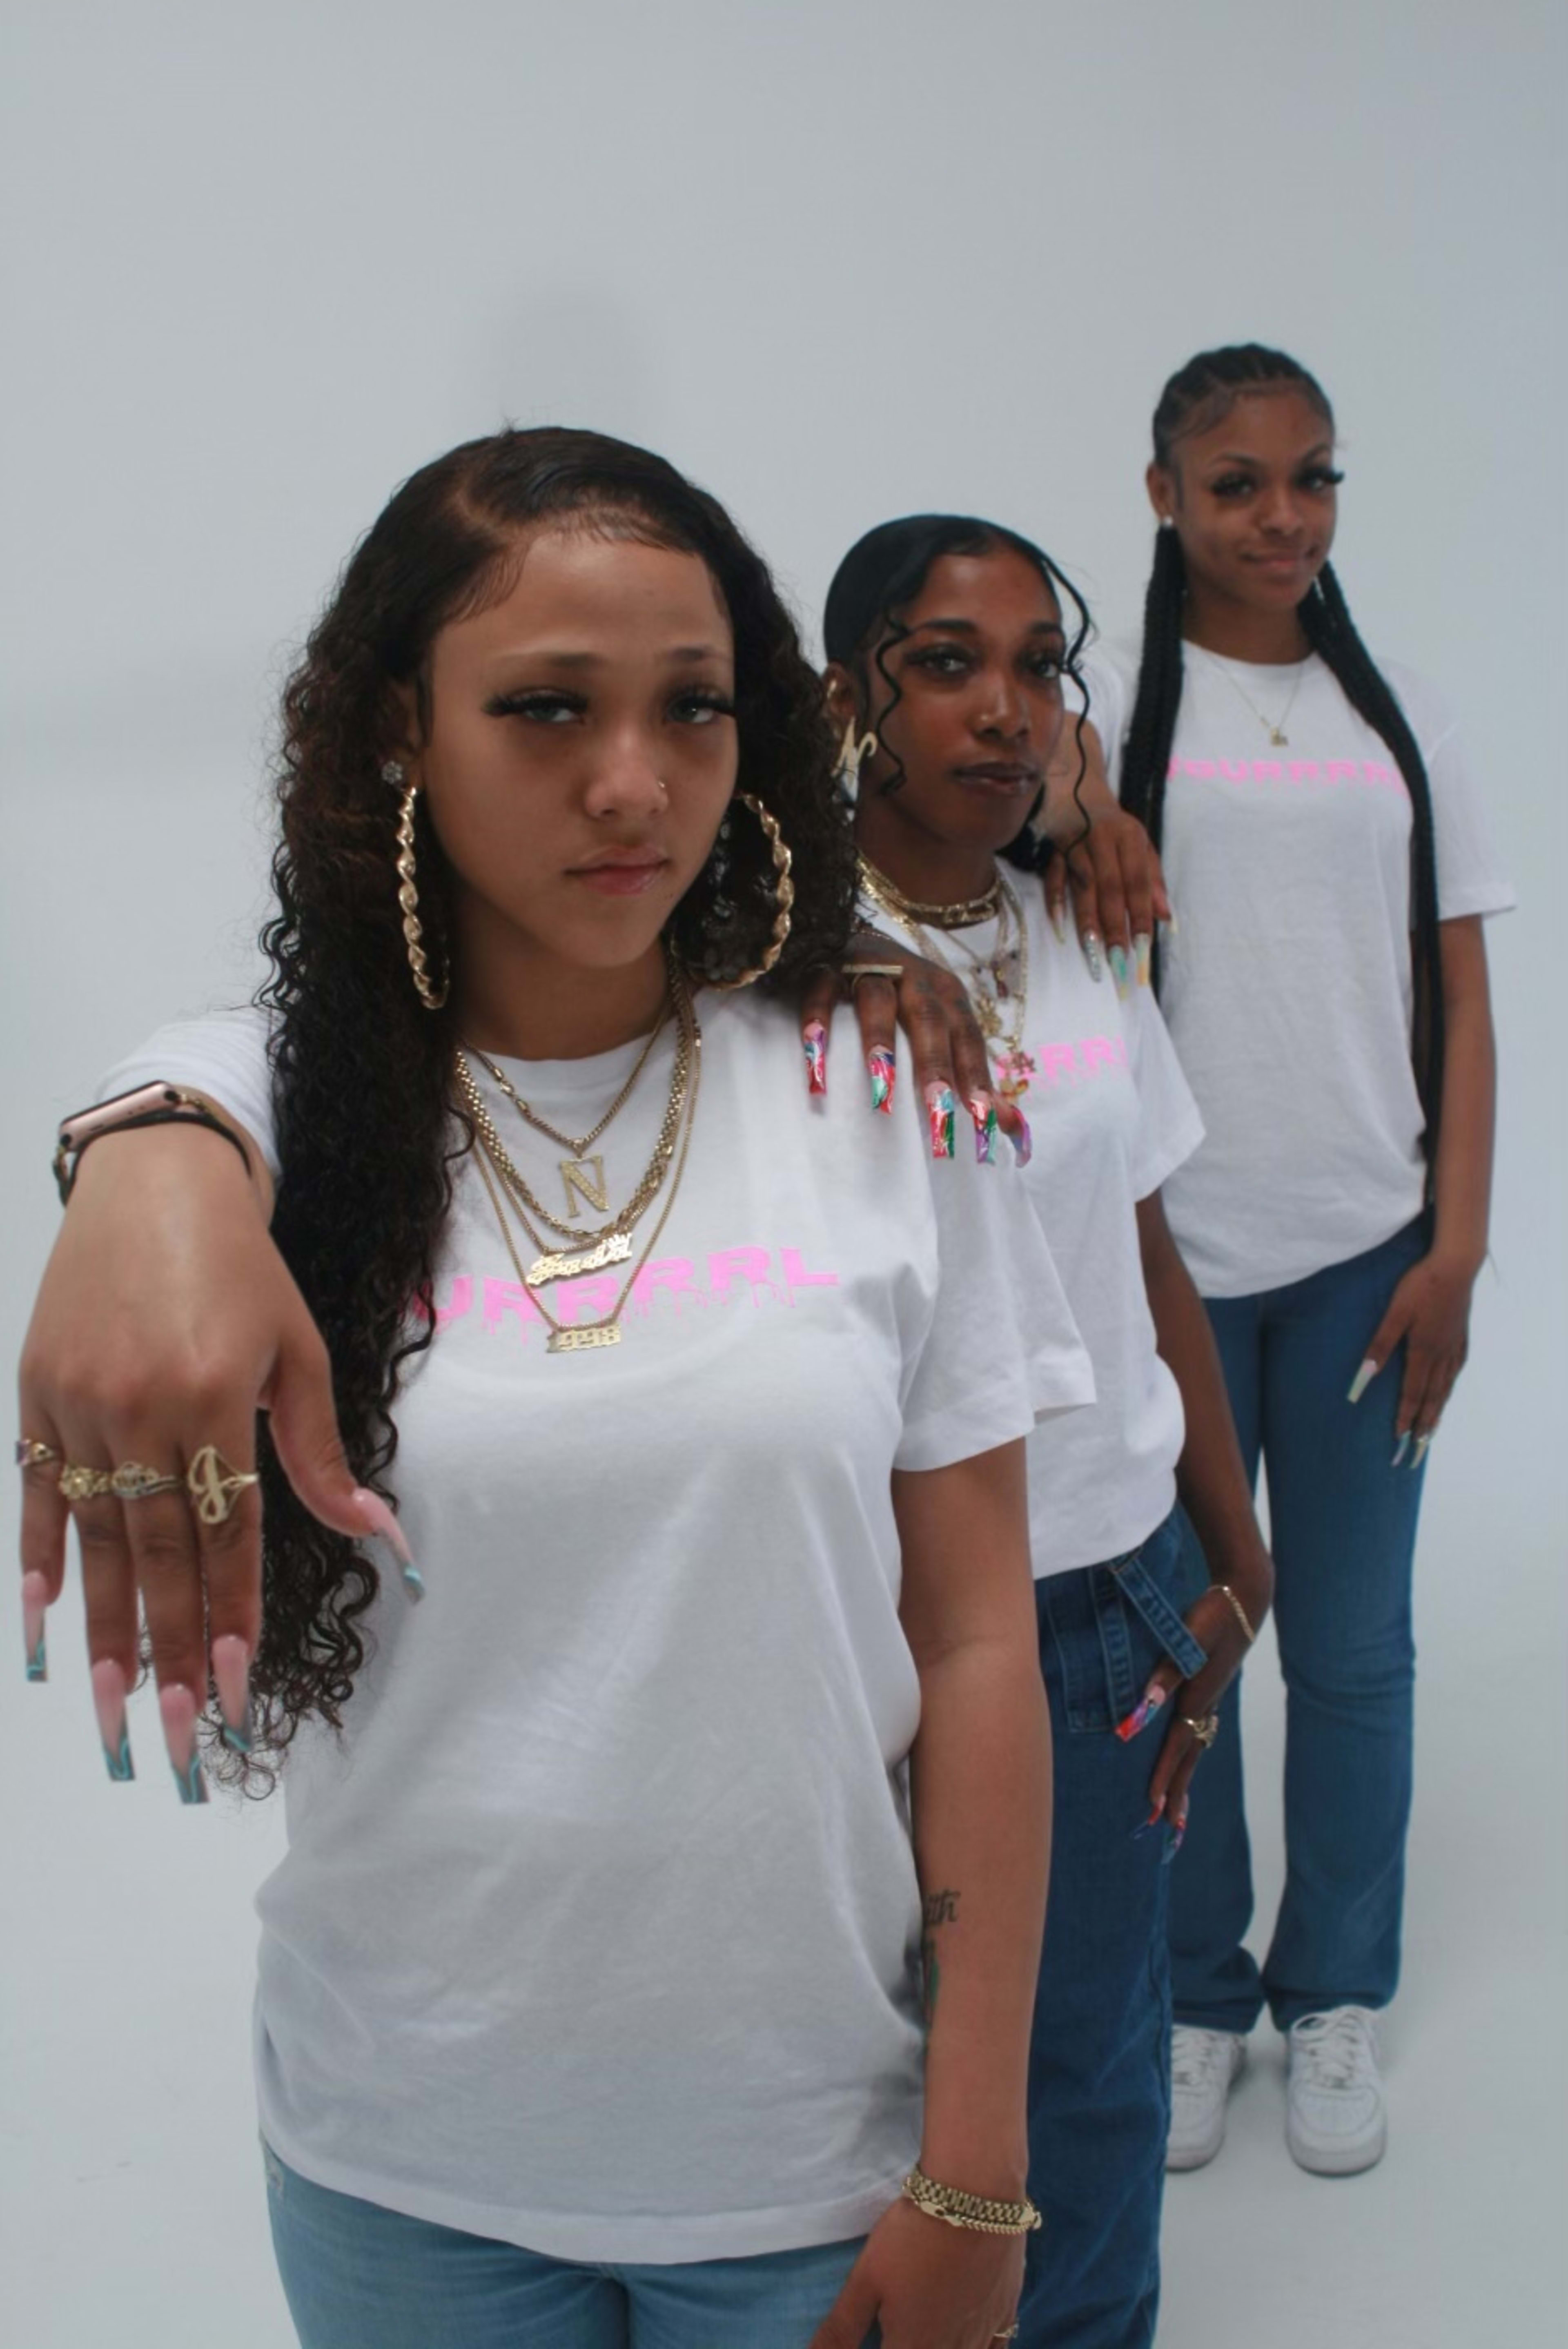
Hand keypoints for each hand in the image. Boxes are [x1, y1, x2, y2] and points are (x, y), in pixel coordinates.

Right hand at [17, 1125, 392, 1790]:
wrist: (154, 1184)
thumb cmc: (240, 1268)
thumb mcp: (297, 1350)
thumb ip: (321, 1452)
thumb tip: (379, 1531)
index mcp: (208, 1395)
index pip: (223, 1531)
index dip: (229, 1615)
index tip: (235, 1689)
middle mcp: (136, 1407)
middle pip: (156, 1554)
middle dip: (169, 1652)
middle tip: (176, 1737)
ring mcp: (76, 1405)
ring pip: (92, 1540)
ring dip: (107, 1634)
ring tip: (114, 1713)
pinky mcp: (34, 1394)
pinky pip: (34, 1495)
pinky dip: (38, 1562)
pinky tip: (45, 1628)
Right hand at [798, 930, 1028, 1159]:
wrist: (853, 937)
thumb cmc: (905, 998)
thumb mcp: (943, 1028)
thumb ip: (971, 1075)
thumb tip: (1013, 1127)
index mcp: (946, 995)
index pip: (966, 1037)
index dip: (976, 1074)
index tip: (982, 1116)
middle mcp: (913, 978)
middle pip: (927, 1019)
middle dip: (933, 1063)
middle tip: (937, 1106)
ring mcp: (868, 968)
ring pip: (877, 1000)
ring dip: (879, 1040)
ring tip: (880, 1083)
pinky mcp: (826, 966)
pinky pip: (822, 991)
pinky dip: (819, 1017)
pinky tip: (815, 1048)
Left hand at [808, 2197, 1023, 2348]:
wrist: (974, 2196)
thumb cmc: (912, 2236)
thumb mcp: (866, 2280)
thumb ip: (841, 2329)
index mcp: (913, 2347)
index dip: (879, 2348)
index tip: (880, 2334)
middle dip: (908, 2344)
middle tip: (900, 2324)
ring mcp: (984, 2334)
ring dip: (941, 2346)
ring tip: (924, 2331)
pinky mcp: (1007, 2312)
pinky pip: (997, 2348)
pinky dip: (980, 2348)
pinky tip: (965, 2337)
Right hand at [1043, 813, 1170, 992]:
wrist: (1079, 797)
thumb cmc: (1117, 831)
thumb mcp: (1143, 848)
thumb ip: (1154, 882)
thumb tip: (1166, 919)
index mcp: (1130, 838)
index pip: (1138, 881)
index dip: (1141, 913)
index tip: (1143, 945)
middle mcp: (1103, 839)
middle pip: (1110, 886)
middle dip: (1115, 924)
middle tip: (1118, 957)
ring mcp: (1076, 844)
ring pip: (1082, 885)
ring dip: (1087, 918)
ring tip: (1092, 949)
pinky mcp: (1054, 851)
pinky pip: (1053, 878)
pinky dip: (1055, 902)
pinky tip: (1059, 927)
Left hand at [1121, 1551, 1273, 1840]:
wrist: (1244, 1597)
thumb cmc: (1211, 1616)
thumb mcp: (1184, 1644)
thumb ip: (1160, 1681)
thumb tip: (1134, 1721)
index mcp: (1198, 1699)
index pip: (1176, 1748)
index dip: (1163, 1779)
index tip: (1151, 1810)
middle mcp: (1206, 1704)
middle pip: (1190, 1759)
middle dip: (1178, 1794)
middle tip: (1169, 1832)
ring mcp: (1212, 1698)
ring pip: (1196, 1747)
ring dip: (1185, 1778)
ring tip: (1178, 1810)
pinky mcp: (1212, 1687)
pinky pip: (1199, 1729)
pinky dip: (1190, 1752)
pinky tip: (1187, 1755)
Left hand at [1349, 1249, 1474, 1458]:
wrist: (1456, 1265)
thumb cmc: (1421, 1286)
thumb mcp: (1395, 1313)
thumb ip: (1380, 1346)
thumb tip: (1364, 1377)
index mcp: (1423, 1351)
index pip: (1412, 1393)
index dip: (1405, 1416)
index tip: (1399, 1438)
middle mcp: (1441, 1354)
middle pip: (1431, 1396)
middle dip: (1423, 1423)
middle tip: (1418, 1446)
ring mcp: (1454, 1344)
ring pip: (1445, 1385)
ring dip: (1438, 1409)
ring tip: (1433, 1428)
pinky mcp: (1460, 1334)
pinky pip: (1456, 1368)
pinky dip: (1450, 1384)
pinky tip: (1449, 1385)